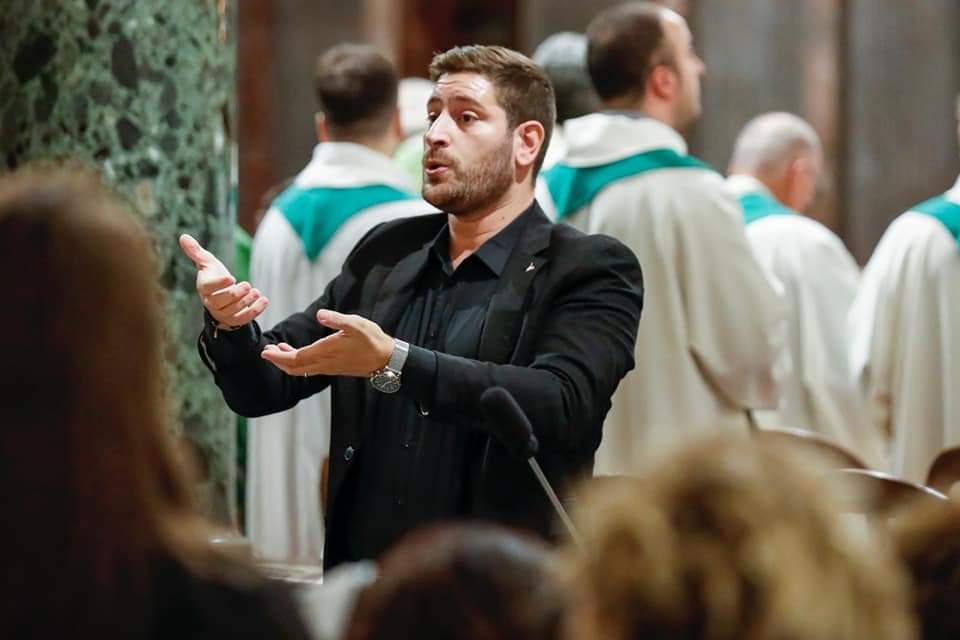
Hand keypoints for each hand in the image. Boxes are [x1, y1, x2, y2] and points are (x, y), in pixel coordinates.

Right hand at [179, 234, 267, 327]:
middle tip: (247, 285)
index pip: (208, 288)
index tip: (231, 278)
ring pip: (232, 312)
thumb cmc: (213, 276)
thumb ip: (196, 251)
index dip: (219, 284)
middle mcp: (210, 302)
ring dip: (246, 302)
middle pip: (220, 302)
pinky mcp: (233, 320)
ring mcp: (222, 313)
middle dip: (235, 294)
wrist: (221, 295)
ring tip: (256, 292)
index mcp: (204, 288)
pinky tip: (264, 301)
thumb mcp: (207, 262)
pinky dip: (255, 311)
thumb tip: (183, 236)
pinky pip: (242, 320)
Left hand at [260, 310, 393, 376]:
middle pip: (294, 368)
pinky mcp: (333, 367)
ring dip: (287, 361)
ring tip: (277, 350)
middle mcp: (324, 363)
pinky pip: (310, 368)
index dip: (278, 357)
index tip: (264, 351)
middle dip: (278, 361)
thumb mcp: (356, 324)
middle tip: (266, 351)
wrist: (386, 359)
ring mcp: (329, 367)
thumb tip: (320, 315)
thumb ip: (337, 319)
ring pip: (301, 369)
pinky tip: (297, 352)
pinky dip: (298, 361)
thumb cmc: (372, 340)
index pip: (295, 359)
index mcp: (326, 352)